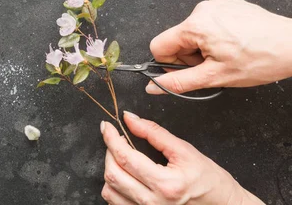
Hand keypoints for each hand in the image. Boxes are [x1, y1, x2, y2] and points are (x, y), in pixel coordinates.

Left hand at [100, 112, 262, 204]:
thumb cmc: (210, 181)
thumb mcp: (185, 150)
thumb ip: (154, 133)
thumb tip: (130, 119)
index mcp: (165, 184)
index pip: (125, 157)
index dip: (111, 138)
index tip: (106, 126)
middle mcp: (154, 202)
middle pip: (113, 174)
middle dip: (108, 152)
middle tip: (114, 140)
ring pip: (110, 191)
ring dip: (110, 171)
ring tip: (120, 159)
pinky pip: (116, 204)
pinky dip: (114, 188)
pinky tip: (124, 177)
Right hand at [147, 0, 291, 94]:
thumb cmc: (261, 60)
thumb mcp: (215, 77)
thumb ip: (179, 82)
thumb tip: (154, 85)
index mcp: (195, 25)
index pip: (159, 45)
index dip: (170, 63)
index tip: (189, 70)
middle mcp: (202, 9)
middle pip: (177, 38)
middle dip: (190, 55)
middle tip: (214, 65)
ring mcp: (216, 3)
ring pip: (194, 31)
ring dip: (204, 46)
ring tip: (228, 54)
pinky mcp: (228, 3)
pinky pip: (210, 21)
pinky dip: (217, 34)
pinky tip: (235, 42)